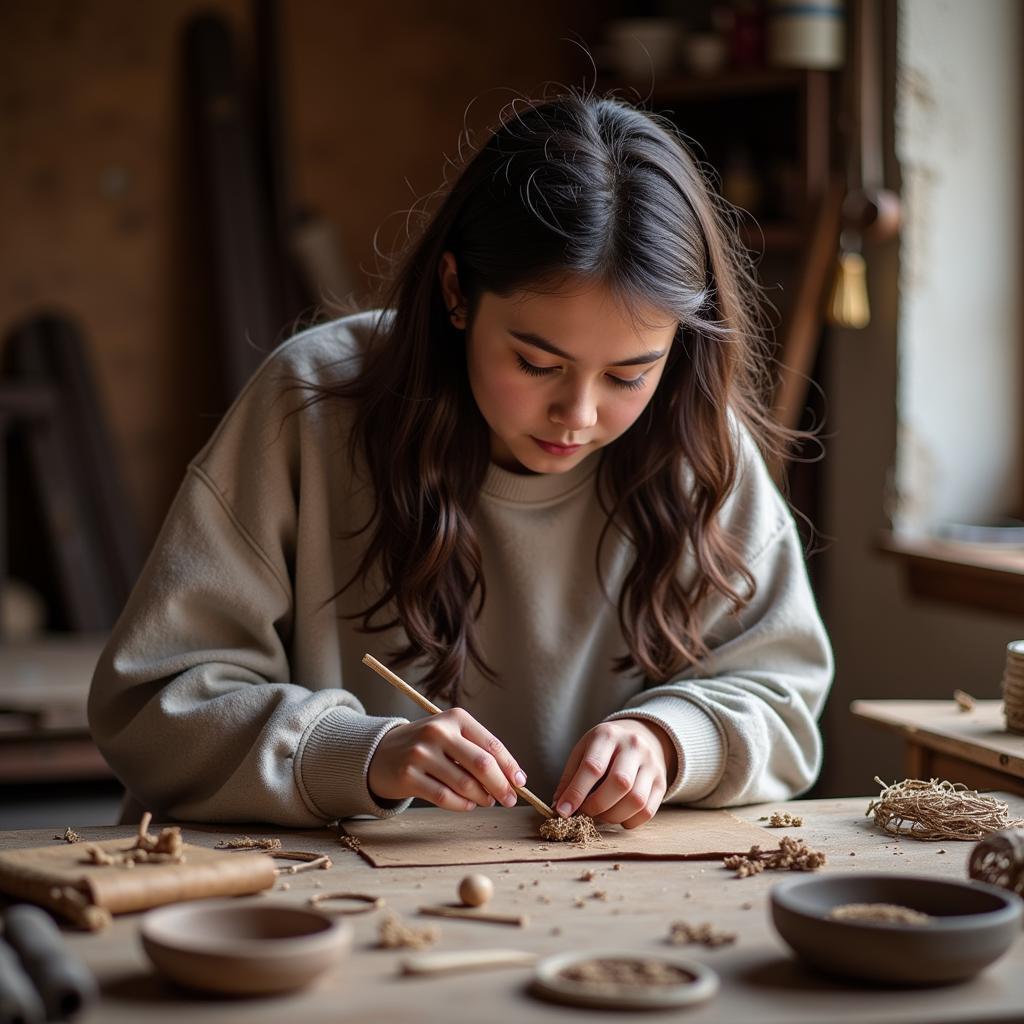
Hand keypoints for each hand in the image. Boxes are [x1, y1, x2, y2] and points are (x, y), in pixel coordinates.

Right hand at [368, 708, 526, 811]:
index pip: (492, 745)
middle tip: (510, 800)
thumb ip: (478, 752)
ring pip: (465, 784)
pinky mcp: (408, 775)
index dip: (510, 767)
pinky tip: (468, 805)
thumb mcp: (451, 736)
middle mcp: (438, 732)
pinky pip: (445, 797)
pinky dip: (463, 805)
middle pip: (482, 765)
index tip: (521, 783)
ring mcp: (421, 753)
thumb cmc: (427, 746)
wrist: (381, 752)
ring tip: (487, 801)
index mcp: (455, 718)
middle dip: (501, 786)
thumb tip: (512, 779)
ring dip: (482, 798)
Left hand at [552, 719, 676, 828]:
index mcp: (608, 734)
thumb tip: (559, 808)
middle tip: (584, 814)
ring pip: (636, 800)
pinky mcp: (661, 782)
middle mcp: (634, 746)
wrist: (639, 736)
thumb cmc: (603, 748)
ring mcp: (651, 764)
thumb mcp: (583, 751)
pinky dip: (629, 821)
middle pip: (619, 783)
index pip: (593, 767)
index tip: (563, 811)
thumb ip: (570, 778)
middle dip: (597, 806)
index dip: (576, 793)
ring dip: (613, 816)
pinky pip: (647, 811)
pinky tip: (617, 816)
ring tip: (600, 815)